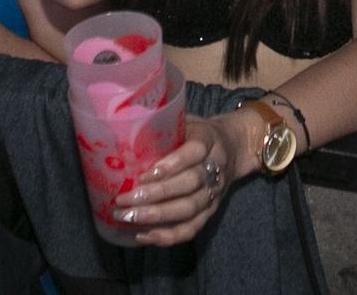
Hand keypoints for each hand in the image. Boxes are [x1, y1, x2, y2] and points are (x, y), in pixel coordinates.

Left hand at [117, 112, 249, 245]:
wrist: (234, 148)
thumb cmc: (197, 132)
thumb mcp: (186, 120)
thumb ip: (163, 126)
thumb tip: (122, 129)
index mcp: (208, 139)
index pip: (194, 152)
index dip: (171, 165)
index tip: (143, 174)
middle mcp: (215, 168)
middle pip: (189, 185)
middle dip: (155, 195)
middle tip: (124, 200)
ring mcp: (214, 193)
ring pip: (189, 209)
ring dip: (157, 216)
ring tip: (127, 217)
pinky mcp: (210, 212)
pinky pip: (191, 229)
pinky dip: (167, 236)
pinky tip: (143, 234)